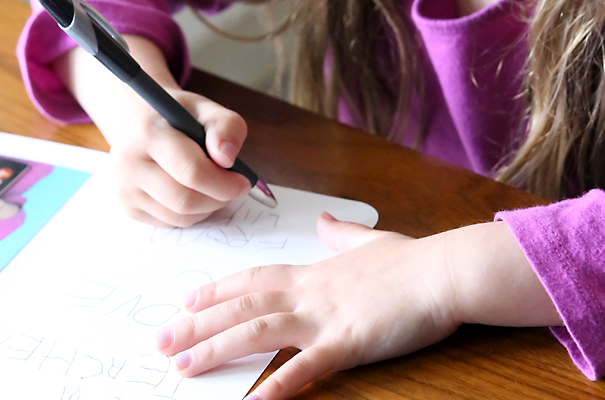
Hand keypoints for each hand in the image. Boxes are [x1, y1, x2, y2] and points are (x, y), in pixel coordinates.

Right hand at [106, 86, 251, 227]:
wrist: (139, 124)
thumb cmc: (177, 118)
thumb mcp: (206, 109)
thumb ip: (226, 126)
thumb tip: (227, 158)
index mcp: (148, 132)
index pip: (191, 171)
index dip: (224, 182)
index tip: (243, 182)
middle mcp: (128, 162)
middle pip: (185, 200)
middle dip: (218, 198)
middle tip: (233, 188)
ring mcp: (123, 188)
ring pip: (180, 216)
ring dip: (207, 207)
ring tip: (213, 186)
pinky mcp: (126, 207)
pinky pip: (170, 223)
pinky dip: (191, 213)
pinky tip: (192, 191)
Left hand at [156, 216, 561, 399]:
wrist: (443, 270)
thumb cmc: (409, 261)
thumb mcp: (367, 241)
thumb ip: (339, 234)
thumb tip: (322, 221)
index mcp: (312, 272)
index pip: (252, 278)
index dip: (217, 289)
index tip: (186, 300)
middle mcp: (309, 291)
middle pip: (243, 305)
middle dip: (198, 323)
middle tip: (161, 340)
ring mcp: (325, 316)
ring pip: (259, 330)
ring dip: (218, 348)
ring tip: (184, 367)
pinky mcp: (349, 341)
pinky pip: (307, 367)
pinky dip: (278, 385)